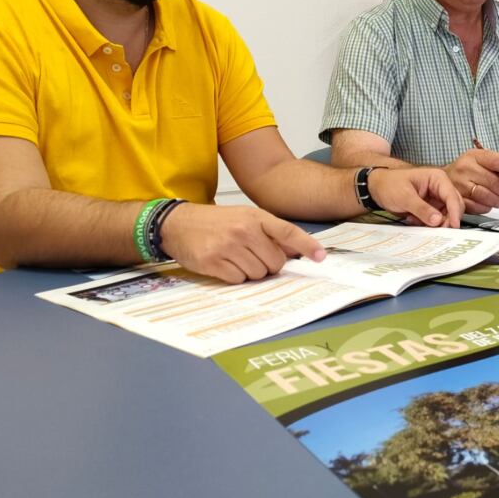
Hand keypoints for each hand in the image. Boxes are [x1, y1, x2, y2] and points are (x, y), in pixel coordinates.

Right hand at [158, 203, 324, 283]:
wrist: (179, 224)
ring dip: (252, 272)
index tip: (320, 257)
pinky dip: (235, 277)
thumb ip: (271, 232)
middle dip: (269, 265)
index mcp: (255, 217)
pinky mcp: (213, 262)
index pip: (287, 231)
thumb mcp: (245, 218)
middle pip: (275, 262)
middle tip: (254, 256)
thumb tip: (297, 250)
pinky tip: (225, 265)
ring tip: (237, 258)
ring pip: (258, 274)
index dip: (306, 245)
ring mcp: (228, 247)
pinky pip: (239, 280)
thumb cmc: (217, 222)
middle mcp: (243, 231)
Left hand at [366, 167, 463, 227]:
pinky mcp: (431, 208)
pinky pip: (436, 220)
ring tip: (415, 220)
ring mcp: (436, 199)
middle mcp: (440, 188)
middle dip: (447, 220)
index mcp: (437, 178)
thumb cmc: (389, 185)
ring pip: (446, 215)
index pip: (452, 196)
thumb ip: (421, 208)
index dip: (454, 212)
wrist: (377, 188)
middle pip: (454, 206)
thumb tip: (437, 220)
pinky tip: (413, 219)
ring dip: (435, 223)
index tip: (454, 226)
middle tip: (437, 231)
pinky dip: (427, 224)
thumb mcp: (404, 197)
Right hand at [444, 149, 498, 213]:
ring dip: (498, 201)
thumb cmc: (469, 169)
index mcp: (474, 156)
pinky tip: (489, 204)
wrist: (444, 178)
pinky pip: (477, 207)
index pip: (495, 160)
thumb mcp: (483, 160)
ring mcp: (459, 184)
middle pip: (492, 181)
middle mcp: (464, 168)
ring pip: (486, 196)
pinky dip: (487, 207)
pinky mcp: (456, 199)